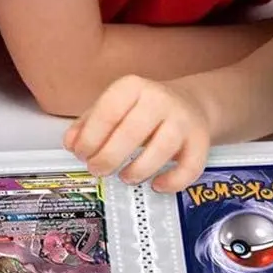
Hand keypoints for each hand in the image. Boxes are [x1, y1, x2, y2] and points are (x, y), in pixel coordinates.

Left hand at [63, 75, 210, 191]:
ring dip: (138, 170)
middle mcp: (160, 99)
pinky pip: (190, 166)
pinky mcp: (201, 140)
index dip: (90, 137)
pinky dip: (173, 181)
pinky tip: (157, 184)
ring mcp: (183, 120)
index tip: (81, 153)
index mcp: (133, 87)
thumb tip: (71, 143)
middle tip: (98, 169)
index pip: (108, 111)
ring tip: (125, 176)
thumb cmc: (144, 110)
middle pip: (132, 132)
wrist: (190, 104)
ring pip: (161, 149)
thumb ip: (88, 124)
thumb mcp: (114, 107)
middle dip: (108, 157)